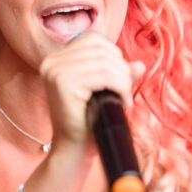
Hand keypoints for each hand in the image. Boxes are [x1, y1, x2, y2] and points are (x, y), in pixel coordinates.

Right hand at [38, 31, 145, 149]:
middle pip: (100, 48)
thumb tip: (140, 65)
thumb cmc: (89, 123)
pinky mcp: (63, 84)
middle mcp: (51, 62)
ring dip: (123, 80)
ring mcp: (55, 72)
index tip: (119, 80)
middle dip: (121, 69)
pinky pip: (103, 75)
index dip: (114, 56)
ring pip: (105, 62)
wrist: (74, 151)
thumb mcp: (104, 92)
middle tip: (126, 93)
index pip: (93, 40)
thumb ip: (118, 75)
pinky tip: (123, 102)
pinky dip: (120, 87)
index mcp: (56, 60)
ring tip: (124, 100)